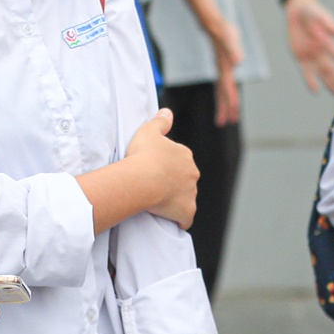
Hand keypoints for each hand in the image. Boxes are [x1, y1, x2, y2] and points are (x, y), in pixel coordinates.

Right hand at [124, 109, 199, 228]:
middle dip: (174, 183)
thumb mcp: (148, 131)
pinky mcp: (187, 211)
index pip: (179, 161)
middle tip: (154, 187)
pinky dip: (180, 220)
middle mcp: (192, 173)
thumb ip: (160, 121)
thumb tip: (167, 111)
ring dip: (176, 201)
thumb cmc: (143, 155)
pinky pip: (186, 218)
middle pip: (184, 179)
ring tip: (158, 204)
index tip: (154, 170)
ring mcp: (191, 193)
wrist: (142, 179)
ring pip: (186, 198)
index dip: (167, 166)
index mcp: (184, 155)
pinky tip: (172, 221)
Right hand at [206, 21, 243, 126]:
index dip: (230, 100)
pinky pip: (222, 85)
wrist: (214, 25)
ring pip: (221, 91)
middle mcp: (223, 71)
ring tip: (223, 119)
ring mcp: (221, 70)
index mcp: (225, 68)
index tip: (231, 113)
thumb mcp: (230, 38)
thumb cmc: (223, 31)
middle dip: (225, 108)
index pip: (227, 88)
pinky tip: (225, 99)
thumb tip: (238, 60)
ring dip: (223, 105)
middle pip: (223, 93)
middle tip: (225, 123)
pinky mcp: (222, 67)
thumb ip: (233, 49)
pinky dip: (223, 94)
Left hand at [283, 0, 333, 93]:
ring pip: (322, 74)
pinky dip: (310, 81)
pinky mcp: (300, 57)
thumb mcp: (322, 17)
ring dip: (329, 84)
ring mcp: (312, 56)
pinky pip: (306, 72)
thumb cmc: (312, 12)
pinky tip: (315, 90)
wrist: (297, 11)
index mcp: (329, 43)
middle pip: (333, 69)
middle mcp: (322, 52)